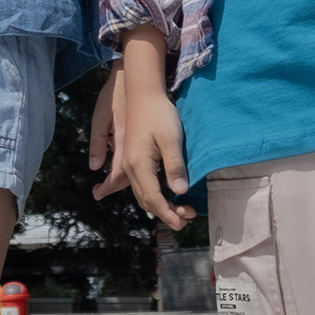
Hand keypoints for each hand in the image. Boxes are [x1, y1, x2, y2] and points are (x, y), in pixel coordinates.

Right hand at [95, 28, 194, 227]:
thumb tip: (180, 192)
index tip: (182, 223)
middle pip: (146, 199)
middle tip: (186, 219)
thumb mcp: (171, 138)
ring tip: (179, 210)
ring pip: (141, 192)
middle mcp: (130, 167)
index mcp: (139, 165)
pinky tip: (164, 193)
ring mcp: (129, 162)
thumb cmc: (159, 113)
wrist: (142, 92)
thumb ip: (175, 166)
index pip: (154, 198)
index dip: (168, 213)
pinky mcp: (132, 156)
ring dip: (159, 204)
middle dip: (165, 212)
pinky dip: (152, 194)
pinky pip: (140, 183)